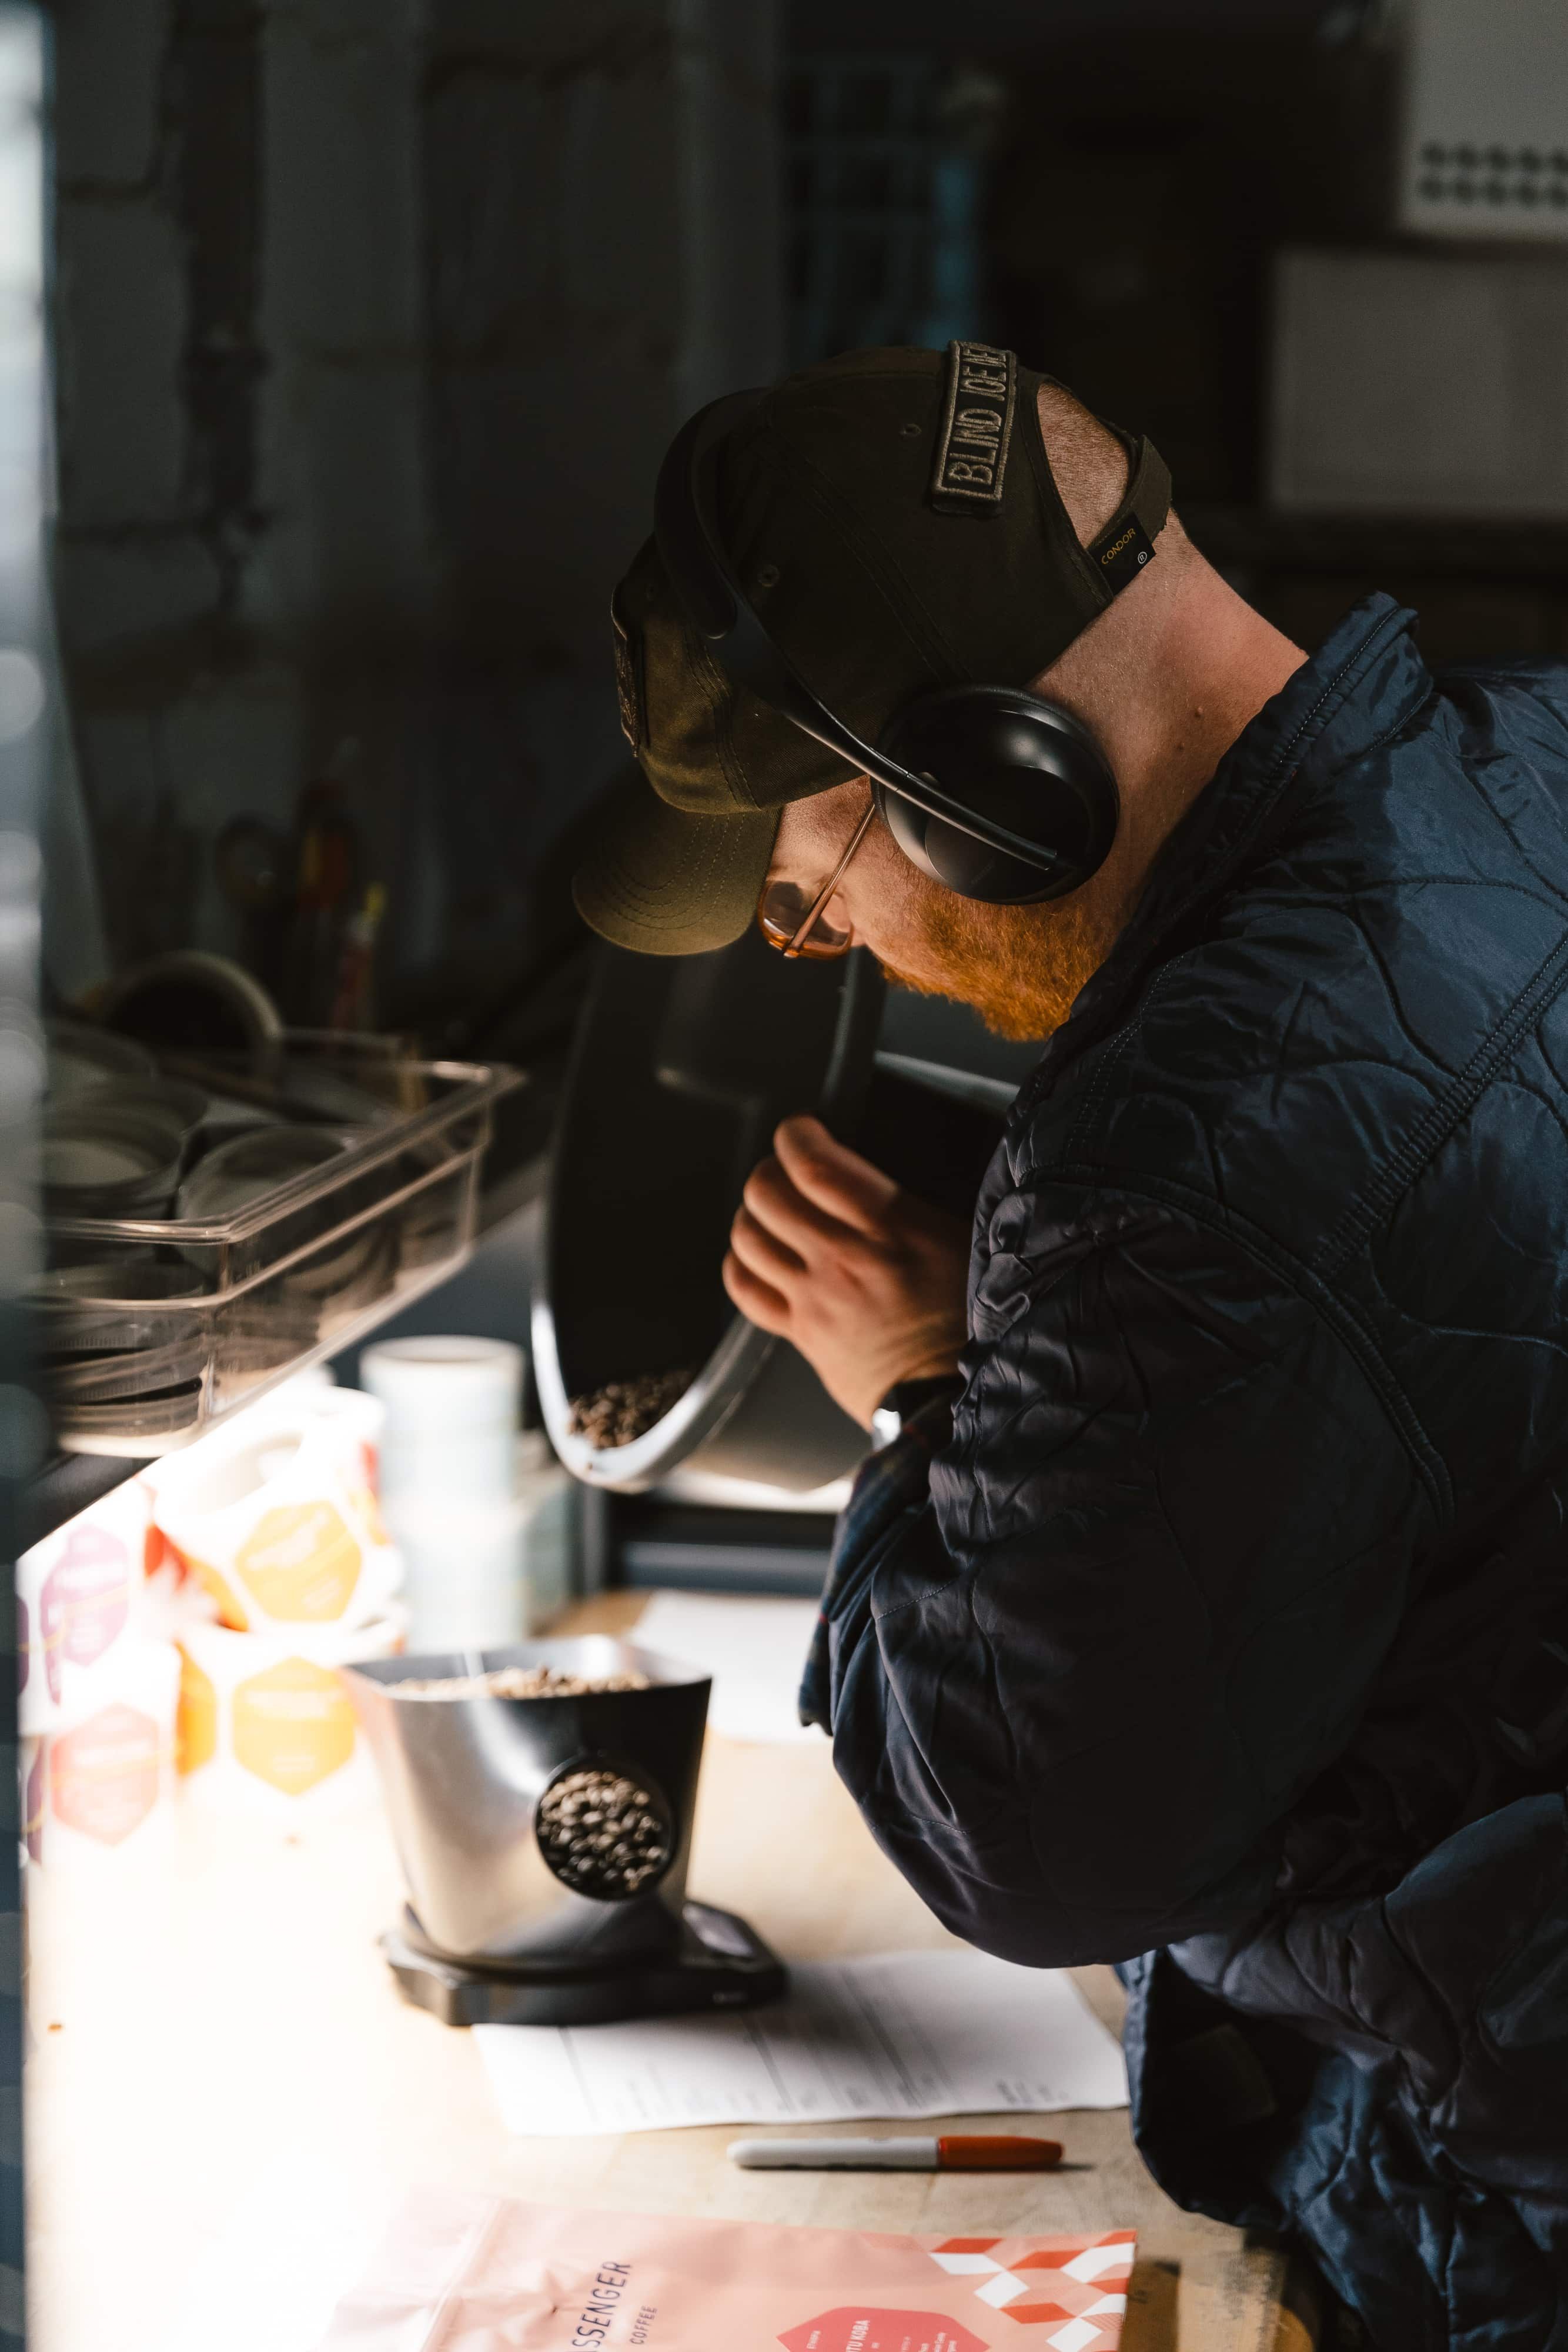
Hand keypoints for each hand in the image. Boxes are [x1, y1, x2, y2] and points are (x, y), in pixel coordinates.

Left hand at [723, 1115, 969, 1428]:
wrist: (950, 1397)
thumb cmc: (965, 1317)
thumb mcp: (959, 1240)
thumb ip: (909, 1203)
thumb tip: (868, 1176)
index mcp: (889, 1228)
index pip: (815, 1166)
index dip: (796, 1136)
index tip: (802, 1130)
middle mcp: (842, 1259)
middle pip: (767, 1194)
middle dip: (768, 1170)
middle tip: (785, 1170)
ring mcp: (814, 1298)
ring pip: (747, 1237)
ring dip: (751, 1214)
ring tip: (770, 1212)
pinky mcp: (800, 1333)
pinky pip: (745, 1289)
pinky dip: (739, 1264)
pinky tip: (756, 1257)